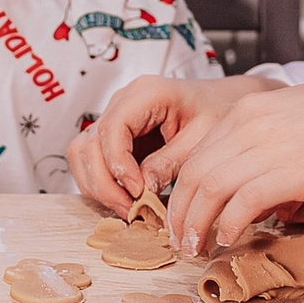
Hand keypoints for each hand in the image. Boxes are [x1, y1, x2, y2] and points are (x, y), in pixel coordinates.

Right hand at [67, 74, 277, 212]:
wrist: (221, 104)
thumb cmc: (217, 114)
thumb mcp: (203, 141)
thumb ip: (171, 162)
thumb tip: (144, 189)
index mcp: (147, 93)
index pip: (113, 128)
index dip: (119, 164)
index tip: (138, 191)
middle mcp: (123, 101)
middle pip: (89, 143)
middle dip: (104, 182)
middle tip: (130, 209)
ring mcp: (114, 117)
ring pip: (82, 153)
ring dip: (97, 185)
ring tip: (127, 207)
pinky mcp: (113, 135)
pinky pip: (91, 159)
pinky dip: (101, 183)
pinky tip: (125, 198)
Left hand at [152, 66, 303, 254]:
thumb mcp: (294, 120)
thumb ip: (267, 147)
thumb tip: (258, 192)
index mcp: (247, 111)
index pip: (196, 155)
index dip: (182, 192)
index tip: (182, 218)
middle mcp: (249, 124)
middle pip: (194, 174)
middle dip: (180, 214)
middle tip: (181, 242)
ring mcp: (269, 146)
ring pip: (209, 188)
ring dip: (197, 224)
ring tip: (196, 248)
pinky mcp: (293, 169)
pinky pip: (243, 202)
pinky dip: (229, 225)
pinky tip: (230, 239)